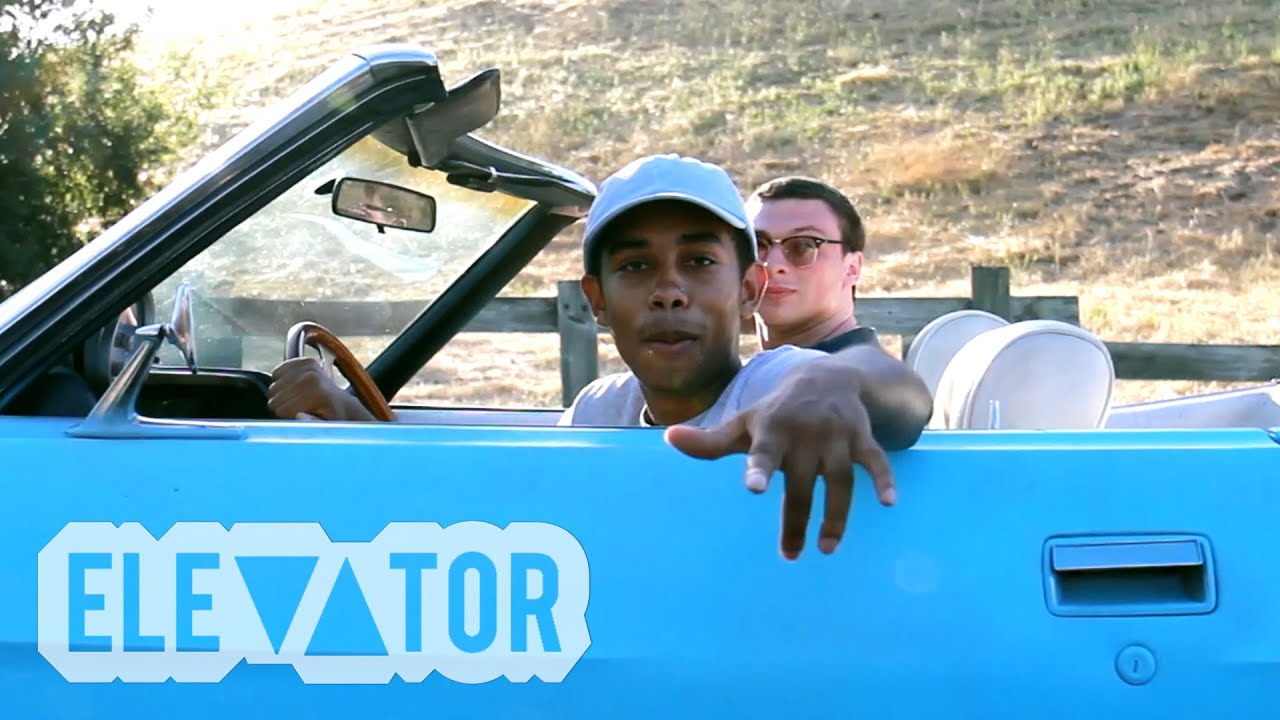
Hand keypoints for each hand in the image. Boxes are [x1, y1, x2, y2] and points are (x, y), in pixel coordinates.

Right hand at [267, 357, 373, 421]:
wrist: (341, 404)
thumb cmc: (331, 421)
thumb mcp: (323, 429)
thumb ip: (310, 424)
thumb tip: (298, 415)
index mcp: (317, 394)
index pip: (281, 410)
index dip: (287, 419)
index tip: (300, 418)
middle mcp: (312, 376)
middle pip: (275, 400)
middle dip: (283, 408)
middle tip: (300, 409)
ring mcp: (308, 366)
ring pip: (272, 388)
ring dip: (281, 396)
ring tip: (298, 400)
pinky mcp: (304, 360)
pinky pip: (275, 373)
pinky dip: (280, 382)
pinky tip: (294, 389)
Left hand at [665, 358, 894, 559]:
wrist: (827, 377)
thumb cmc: (777, 411)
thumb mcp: (744, 424)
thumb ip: (710, 441)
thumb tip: (669, 438)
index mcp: (772, 431)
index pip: (763, 452)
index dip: (759, 469)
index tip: (754, 489)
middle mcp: (805, 434)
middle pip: (802, 484)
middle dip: (796, 521)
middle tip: (790, 554)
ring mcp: (836, 437)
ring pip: (840, 482)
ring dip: (836, 517)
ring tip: (827, 547)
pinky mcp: (862, 439)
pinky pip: (876, 462)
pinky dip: (884, 480)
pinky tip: (888, 504)